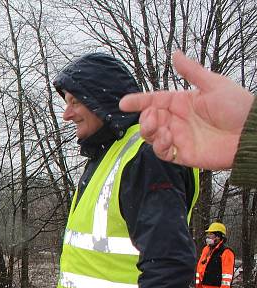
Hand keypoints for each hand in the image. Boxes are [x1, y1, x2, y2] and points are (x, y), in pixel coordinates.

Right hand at [119, 50, 253, 170]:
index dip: (138, 101)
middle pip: (149, 120)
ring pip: (152, 137)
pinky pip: (163, 152)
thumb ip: (191, 71)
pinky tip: (168, 138)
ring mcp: (179, 138)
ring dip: (149, 132)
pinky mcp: (183, 155)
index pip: (154, 100)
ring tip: (159, 128)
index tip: (124, 103)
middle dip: (144, 119)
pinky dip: (160, 146)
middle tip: (151, 117)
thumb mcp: (214, 84)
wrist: (251, 133)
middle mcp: (178, 120)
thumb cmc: (237, 107)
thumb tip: (175, 53)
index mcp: (183, 103)